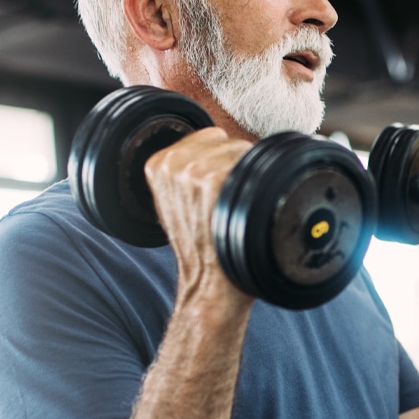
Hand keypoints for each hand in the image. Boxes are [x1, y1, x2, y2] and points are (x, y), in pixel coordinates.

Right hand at [143, 127, 254, 302]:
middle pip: (228, 141)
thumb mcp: (177, 203)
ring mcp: (193, 171)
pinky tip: (247, 208)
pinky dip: (260, 185)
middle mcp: (172, 164)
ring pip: (243, 151)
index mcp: (158, 164)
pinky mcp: (215, 181)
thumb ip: (187, 170)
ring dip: (250, 176)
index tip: (221, 189)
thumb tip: (220, 145)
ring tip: (238, 207)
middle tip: (231, 202)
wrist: (208, 281)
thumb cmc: (201, 245)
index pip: (210, 137)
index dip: (223, 160)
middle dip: (237, 166)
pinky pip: (252, 166)